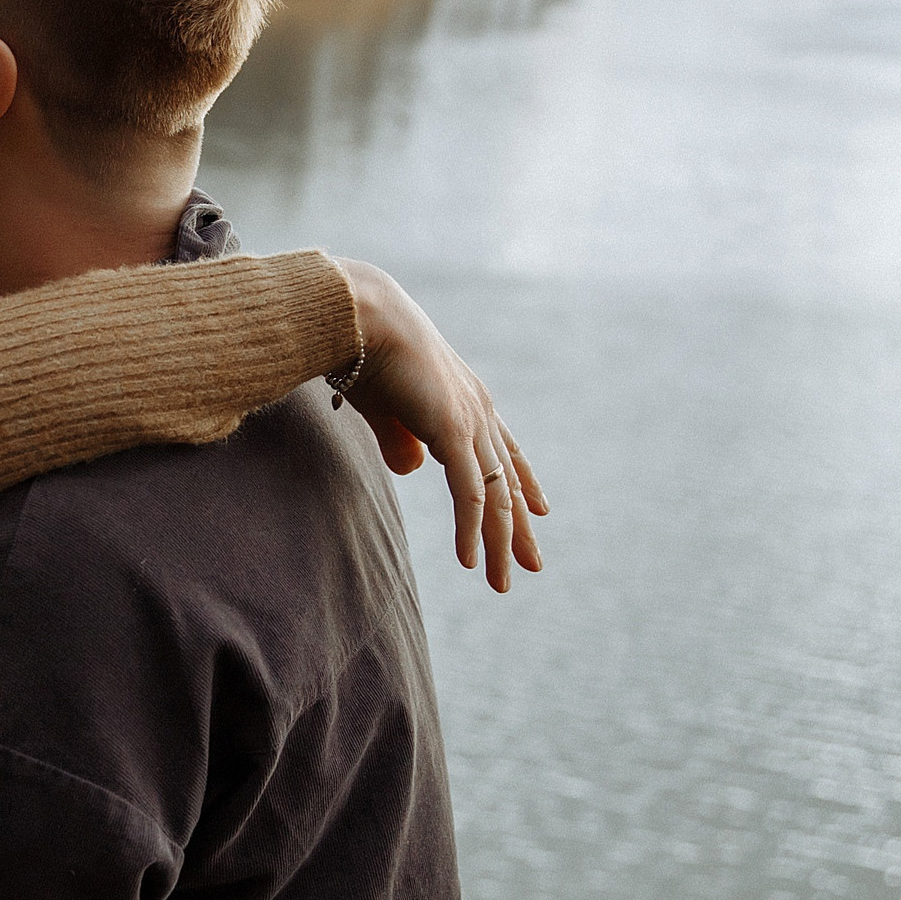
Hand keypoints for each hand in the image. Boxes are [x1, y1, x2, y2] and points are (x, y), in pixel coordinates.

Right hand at [334, 259, 549, 588]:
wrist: (360, 317)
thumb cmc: (364, 352)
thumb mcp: (386, 408)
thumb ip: (401, 440)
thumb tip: (413, 471)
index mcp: (465, 400)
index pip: (505, 451)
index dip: (523, 482)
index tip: (539, 511)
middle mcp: (478, 411)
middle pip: (507, 481)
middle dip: (518, 526)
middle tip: (532, 564)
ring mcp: (469, 421)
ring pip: (493, 497)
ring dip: (497, 543)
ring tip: (500, 582)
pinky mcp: (453, 430)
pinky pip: (469, 494)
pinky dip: (472, 530)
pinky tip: (470, 560)